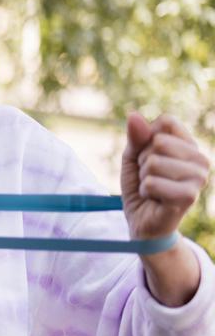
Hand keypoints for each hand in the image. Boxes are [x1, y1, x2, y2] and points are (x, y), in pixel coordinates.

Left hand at [120, 111, 210, 240]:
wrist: (143, 220)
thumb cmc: (141, 185)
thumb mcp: (133, 156)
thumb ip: (136, 136)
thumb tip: (134, 115)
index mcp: (190, 145)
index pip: (167, 121)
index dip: (147, 138)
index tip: (149, 156)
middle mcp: (201, 160)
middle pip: (158, 141)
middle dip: (143, 160)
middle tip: (150, 176)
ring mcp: (199, 178)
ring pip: (153, 162)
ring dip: (143, 177)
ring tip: (152, 188)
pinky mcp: (189, 196)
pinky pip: (151, 183)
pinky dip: (144, 191)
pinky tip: (155, 199)